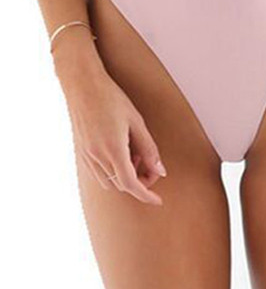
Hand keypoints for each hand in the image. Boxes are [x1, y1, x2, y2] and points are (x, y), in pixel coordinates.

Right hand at [62, 66, 166, 204]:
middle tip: (153, 167)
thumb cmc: (112, 99)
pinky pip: (99, 172)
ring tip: (137, 155)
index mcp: (113, 151)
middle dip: (139, 182)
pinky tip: (123, 152)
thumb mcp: (137, 122)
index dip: (146, 195)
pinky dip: (114, 171)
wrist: (83, 86)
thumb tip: (160, 170)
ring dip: (126, 176)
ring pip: (109, 180)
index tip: (158, 201)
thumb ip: (148, 148)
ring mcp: (87, 156)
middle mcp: (97, 157)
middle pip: (121, 185)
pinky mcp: (82, 151)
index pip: (131, 184)